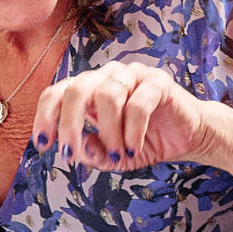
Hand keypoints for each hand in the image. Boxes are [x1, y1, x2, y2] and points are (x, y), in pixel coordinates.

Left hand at [31, 61, 212, 172]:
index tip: (42, 144)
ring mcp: (132, 75)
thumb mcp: (115, 156)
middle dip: (68, 125)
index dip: (44, 116)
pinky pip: (137, 104)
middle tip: (70, 155)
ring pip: (106, 96)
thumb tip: (81, 151)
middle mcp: (107, 77)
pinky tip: (134, 147)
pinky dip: (132, 131)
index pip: (57, 92)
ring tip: (117, 153)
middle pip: (76, 89)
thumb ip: (96, 154)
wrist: (189, 136)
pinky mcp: (157, 81)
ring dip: (108, 132)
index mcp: (90, 90)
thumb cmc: (146, 141)